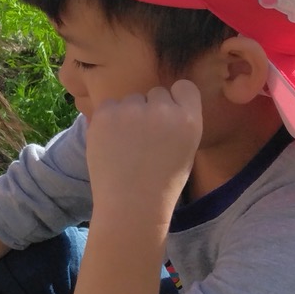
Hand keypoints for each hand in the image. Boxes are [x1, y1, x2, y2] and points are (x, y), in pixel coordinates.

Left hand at [84, 80, 202, 228]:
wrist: (130, 205)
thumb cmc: (161, 184)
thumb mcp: (186, 151)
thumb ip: (179, 122)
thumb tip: (165, 102)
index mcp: (188, 120)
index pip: (184, 87)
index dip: (175, 100)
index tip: (167, 116)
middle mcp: (162, 109)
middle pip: (155, 93)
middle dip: (150, 109)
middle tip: (144, 138)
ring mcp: (132, 110)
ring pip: (130, 99)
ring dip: (128, 114)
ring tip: (126, 144)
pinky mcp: (106, 114)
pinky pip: (109, 106)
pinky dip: (108, 119)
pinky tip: (111, 142)